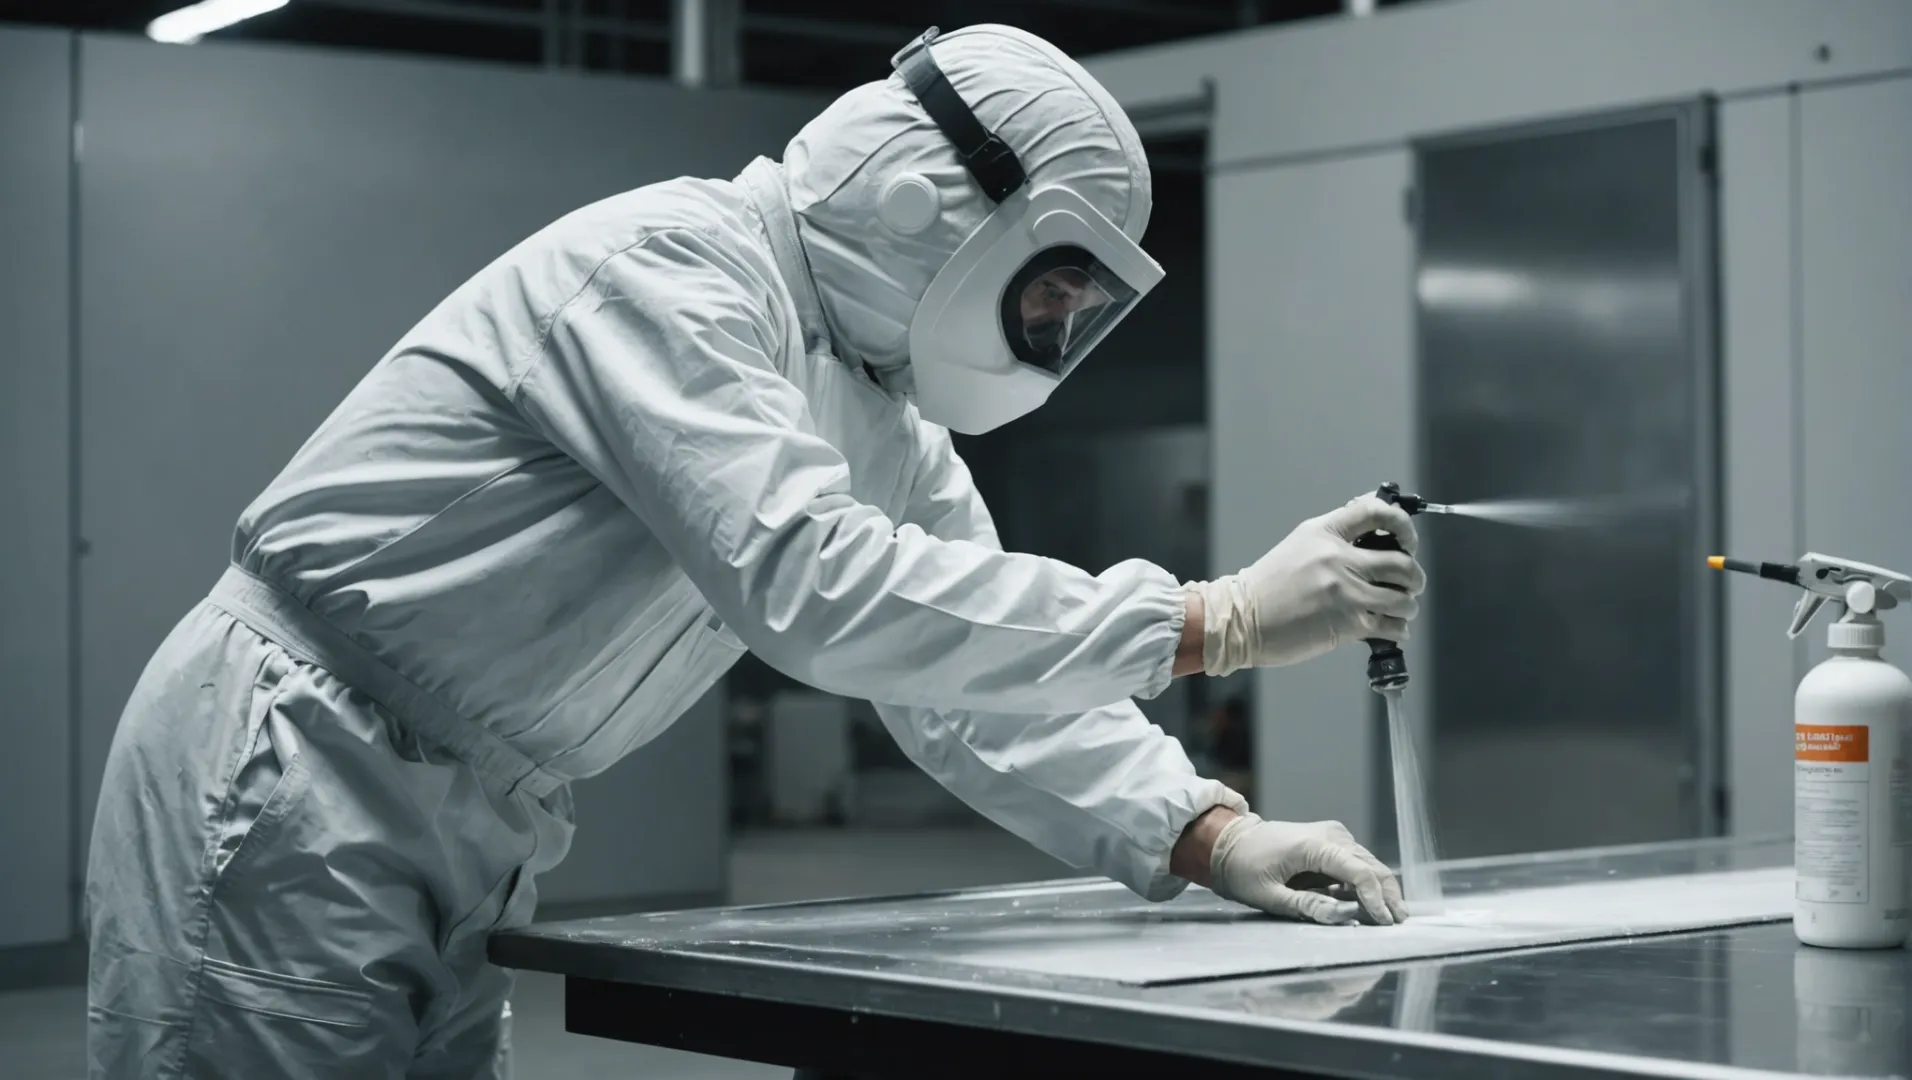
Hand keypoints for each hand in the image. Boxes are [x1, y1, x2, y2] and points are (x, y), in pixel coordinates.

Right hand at [1187, 494, 1424, 675]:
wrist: (1242, 619)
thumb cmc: (1269, 585)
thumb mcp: (1301, 544)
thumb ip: (1336, 535)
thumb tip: (1375, 530)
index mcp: (1326, 533)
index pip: (1377, 512)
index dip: (1403, 524)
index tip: (1407, 540)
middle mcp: (1339, 559)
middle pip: (1401, 561)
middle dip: (1414, 576)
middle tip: (1410, 583)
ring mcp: (1346, 592)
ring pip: (1403, 597)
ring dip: (1408, 605)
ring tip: (1401, 609)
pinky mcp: (1348, 623)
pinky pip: (1392, 626)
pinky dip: (1399, 629)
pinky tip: (1392, 628)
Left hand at [1208, 813, 1407, 925]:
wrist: (1230, 842)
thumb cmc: (1244, 868)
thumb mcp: (1269, 895)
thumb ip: (1306, 905)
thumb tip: (1342, 916)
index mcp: (1314, 845)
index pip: (1359, 871)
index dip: (1375, 898)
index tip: (1385, 922)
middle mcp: (1331, 835)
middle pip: (1372, 866)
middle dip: (1387, 895)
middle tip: (1398, 923)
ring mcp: (1333, 836)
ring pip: (1368, 864)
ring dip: (1380, 890)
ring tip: (1389, 918)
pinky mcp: (1331, 842)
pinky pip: (1356, 864)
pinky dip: (1366, 884)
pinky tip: (1371, 906)